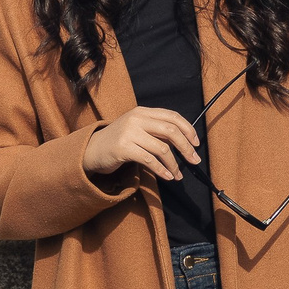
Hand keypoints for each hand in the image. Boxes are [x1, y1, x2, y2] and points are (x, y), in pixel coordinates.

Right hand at [82, 107, 202, 180]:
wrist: (92, 149)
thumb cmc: (118, 141)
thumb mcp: (137, 129)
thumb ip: (155, 131)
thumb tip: (183, 142)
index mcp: (142, 112)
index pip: (172, 116)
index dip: (188, 129)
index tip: (196, 144)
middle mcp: (136, 119)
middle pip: (171, 131)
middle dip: (186, 147)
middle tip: (194, 160)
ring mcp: (129, 132)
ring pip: (162, 148)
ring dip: (174, 164)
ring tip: (178, 175)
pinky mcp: (123, 148)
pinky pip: (149, 160)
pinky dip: (162, 170)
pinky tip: (167, 176)